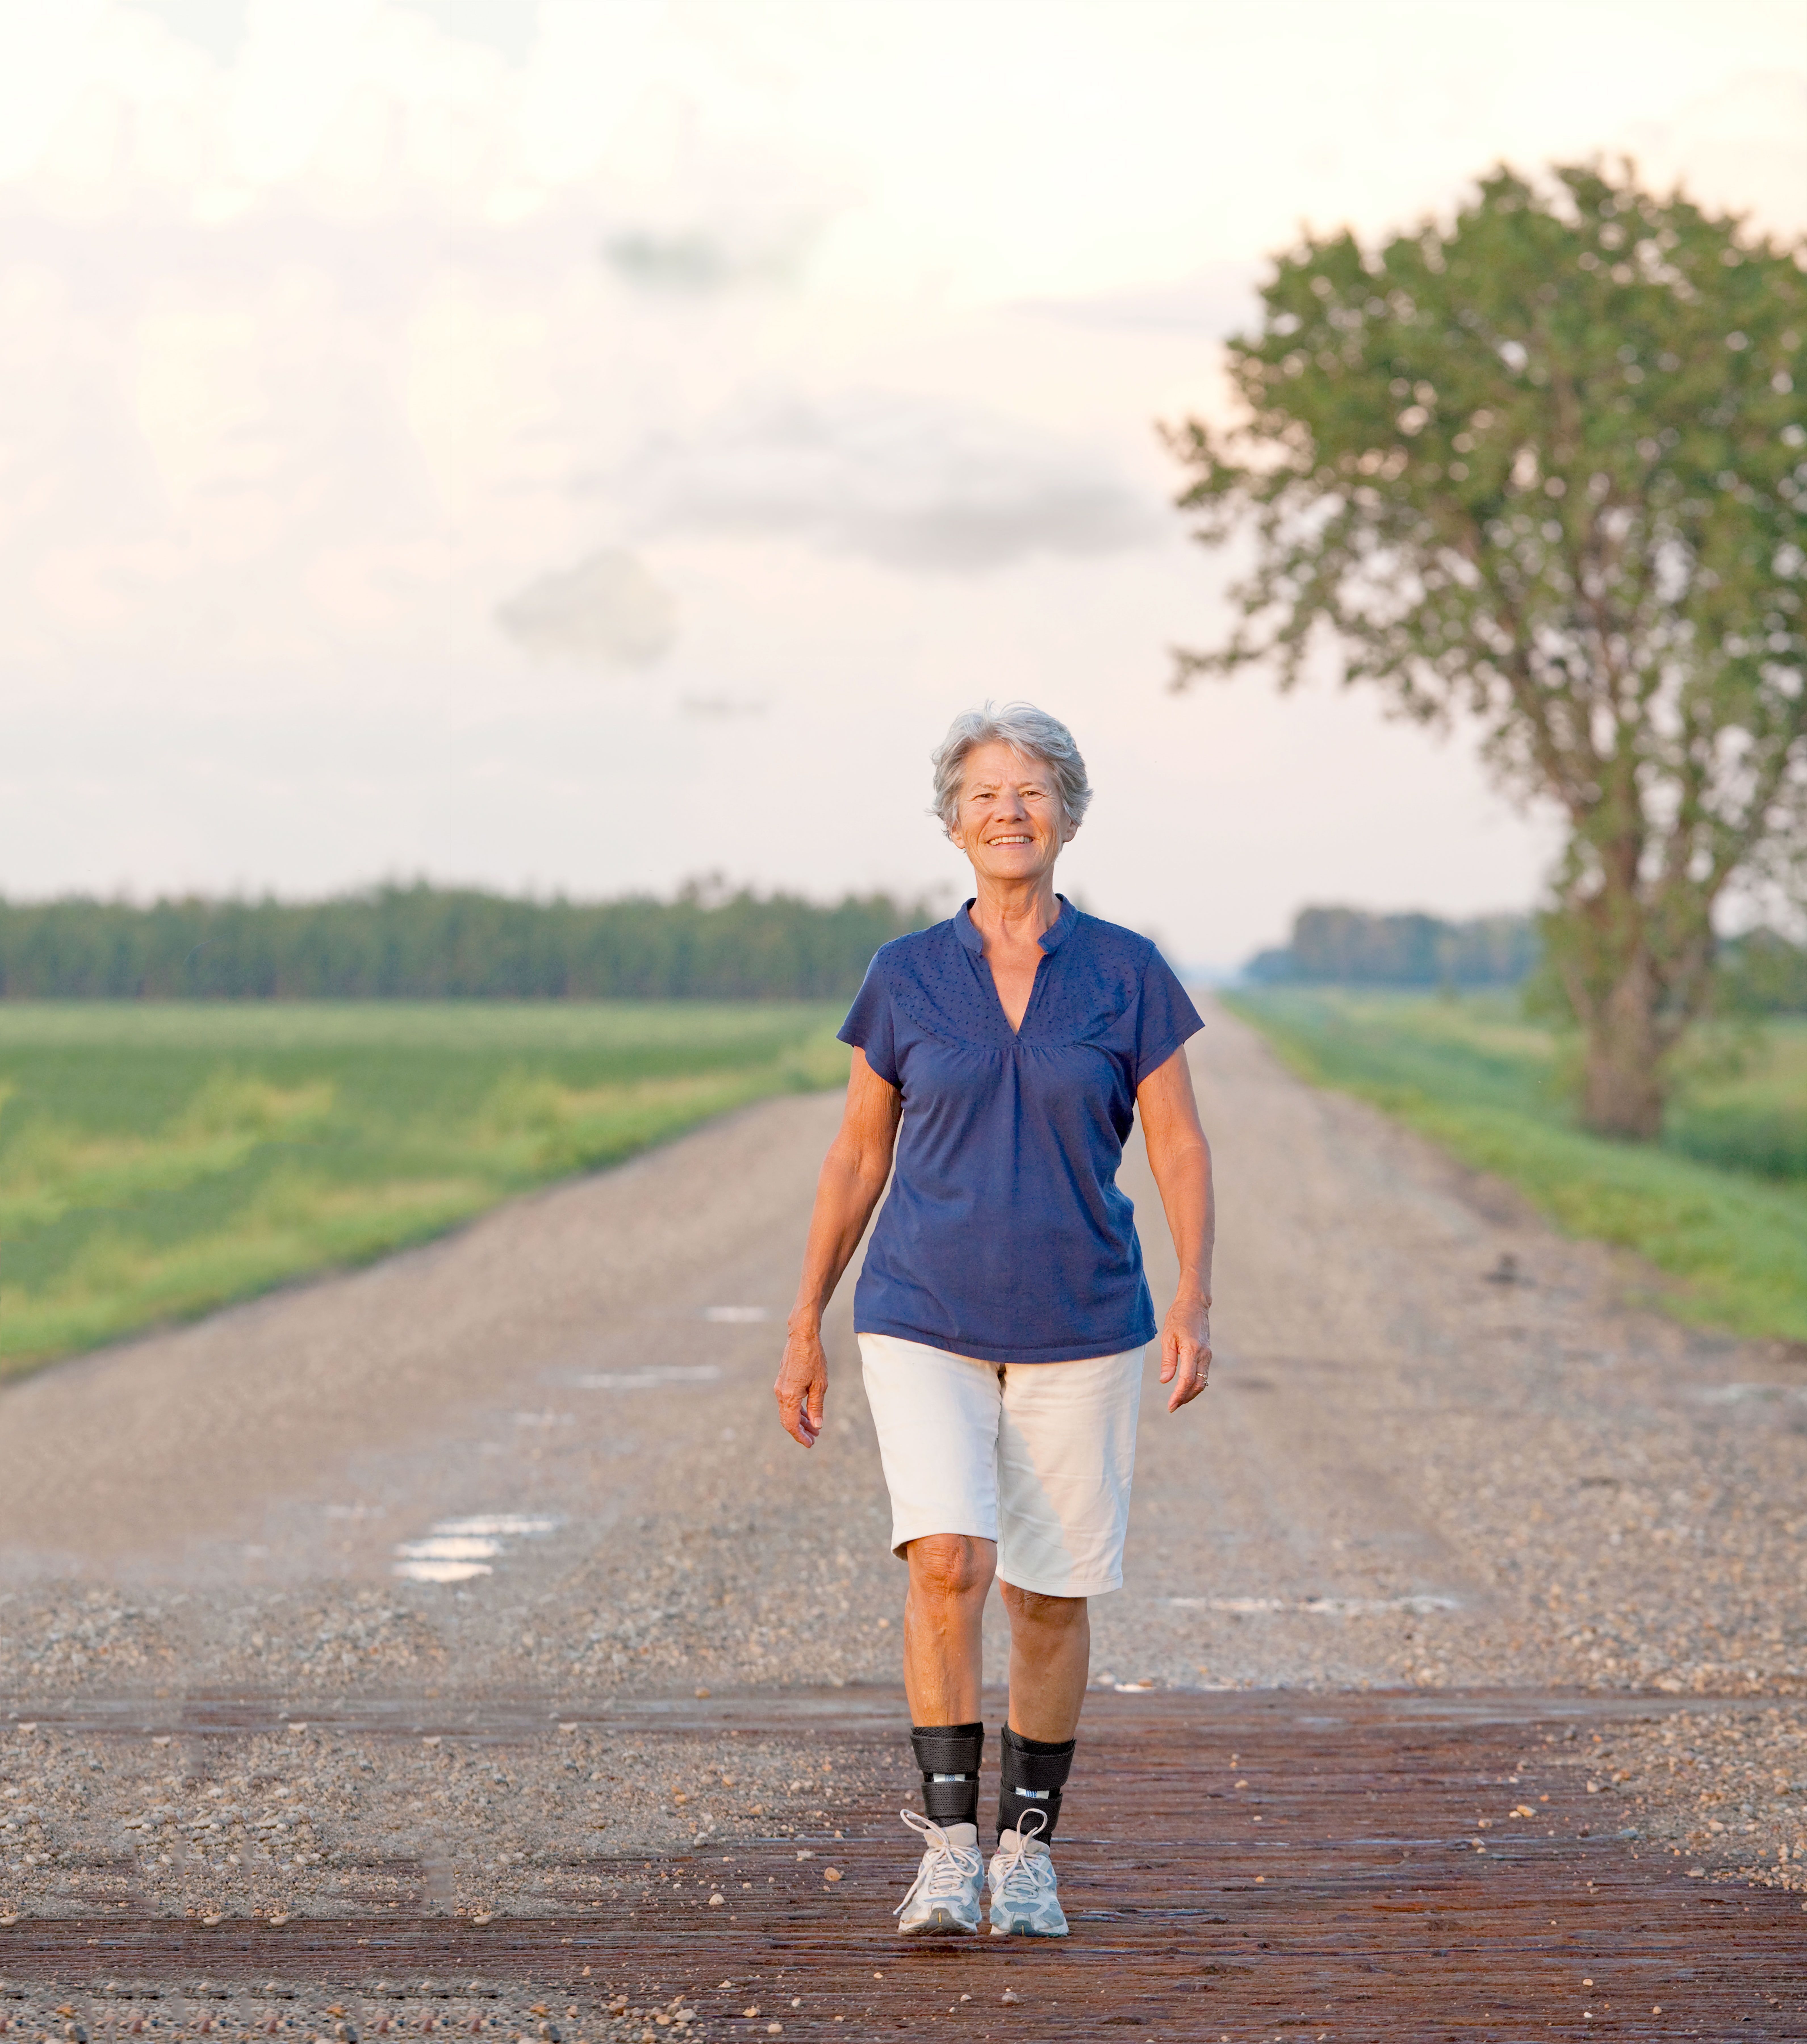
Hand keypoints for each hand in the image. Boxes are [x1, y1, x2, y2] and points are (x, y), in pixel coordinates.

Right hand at [774, 1321, 827, 1446]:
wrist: (802, 1336)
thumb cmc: (813, 1358)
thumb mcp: (820, 1385)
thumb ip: (817, 1406)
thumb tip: (817, 1425)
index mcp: (789, 1395)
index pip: (791, 1424)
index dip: (800, 1436)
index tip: (810, 1444)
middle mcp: (781, 1393)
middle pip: (788, 1420)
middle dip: (801, 1431)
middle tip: (814, 1439)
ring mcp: (780, 1387)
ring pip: (788, 1411)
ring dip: (800, 1421)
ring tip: (814, 1428)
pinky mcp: (783, 1381)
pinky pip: (788, 1401)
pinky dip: (798, 1409)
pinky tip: (808, 1413)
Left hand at [1159, 1294, 1210, 1412]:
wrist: (1194, 1304)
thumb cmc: (1178, 1317)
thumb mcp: (1168, 1337)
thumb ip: (1167, 1360)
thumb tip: (1165, 1381)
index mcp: (1192, 1350)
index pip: (1187, 1379)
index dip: (1179, 1395)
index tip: (1171, 1405)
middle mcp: (1203, 1354)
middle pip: (1198, 1384)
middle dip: (1185, 1397)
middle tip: (1172, 1406)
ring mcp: (1208, 1354)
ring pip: (1203, 1381)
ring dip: (1191, 1393)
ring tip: (1177, 1400)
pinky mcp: (1208, 1353)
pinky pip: (1204, 1373)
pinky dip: (1195, 1384)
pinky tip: (1185, 1387)